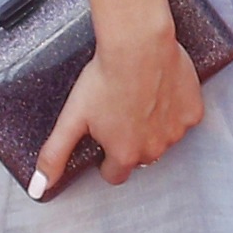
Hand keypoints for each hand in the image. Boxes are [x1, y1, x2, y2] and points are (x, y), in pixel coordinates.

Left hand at [33, 32, 206, 197]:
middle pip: (140, 156)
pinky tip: (160, 90)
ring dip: (152, 126)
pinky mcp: (193, 112)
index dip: (105, 157)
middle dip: (129, 140)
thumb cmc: (105, 78)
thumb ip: (55, 155)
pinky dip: (173, 108)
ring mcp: (176, 132)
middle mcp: (154, 149)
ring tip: (138, 97)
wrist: (138, 45)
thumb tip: (40, 187)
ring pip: (163, 138)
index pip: (114, 173)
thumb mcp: (72, 118)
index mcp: (124, 154)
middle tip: (119, 110)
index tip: (102, 135)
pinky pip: (183, 118)